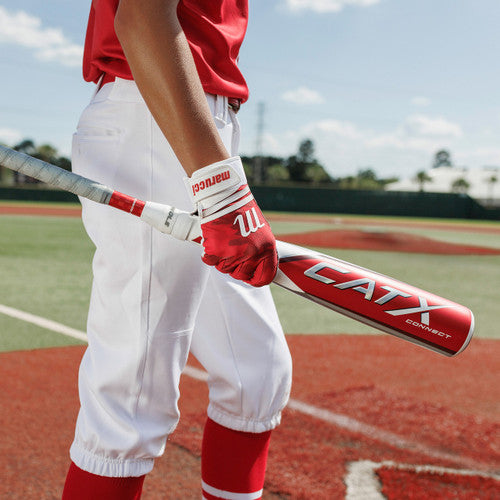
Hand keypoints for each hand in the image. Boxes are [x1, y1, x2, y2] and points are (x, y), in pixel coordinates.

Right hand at [185, 157, 276, 285]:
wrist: (225, 196)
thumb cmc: (242, 211)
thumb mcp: (261, 230)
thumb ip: (262, 249)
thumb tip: (261, 266)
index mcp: (266, 248)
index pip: (264, 276)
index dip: (256, 279)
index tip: (249, 277)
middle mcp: (252, 254)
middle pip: (241, 275)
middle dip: (235, 267)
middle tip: (231, 252)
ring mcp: (233, 254)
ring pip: (224, 268)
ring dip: (221, 258)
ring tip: (223, 240)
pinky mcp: (215, 251)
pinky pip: (209, 261)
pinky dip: (208, 253)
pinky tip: (212, 239)